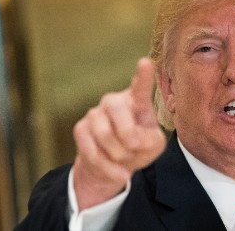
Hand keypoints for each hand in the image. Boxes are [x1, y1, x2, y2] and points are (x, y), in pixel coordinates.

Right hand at [72, 58, 166, 209]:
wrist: (113, 166)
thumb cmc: (138, 149)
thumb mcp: (153, 146)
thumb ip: (150, 140)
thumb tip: (132, 140)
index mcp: (137, 102)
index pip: (140, 87)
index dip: (143, 76)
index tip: (145, 62)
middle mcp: (114, 102)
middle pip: (117, 109)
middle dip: (128, 135)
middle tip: (135, 147)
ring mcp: (95, 114)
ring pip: (104, 134)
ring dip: (119, 155)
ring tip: (125, 158)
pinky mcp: (81, 128)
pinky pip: (91, 150)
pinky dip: (108, 168)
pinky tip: (119, 173)